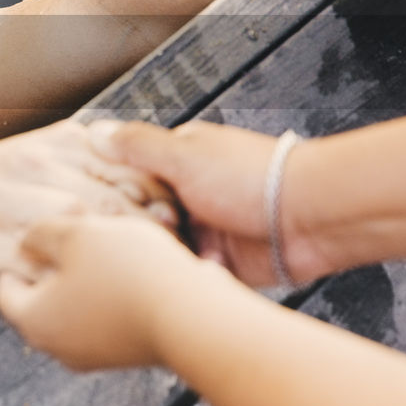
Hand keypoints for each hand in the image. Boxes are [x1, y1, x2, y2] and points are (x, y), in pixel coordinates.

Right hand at [0, 120, 176, 274]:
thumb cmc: (5, 176)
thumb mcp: (52, 148)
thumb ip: (102, 158)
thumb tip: (166, 180)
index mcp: (61, 141)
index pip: (128, 167)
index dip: (161, 197)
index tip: (184, 221)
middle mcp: (35, 164)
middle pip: (107, 199)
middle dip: (144, 231)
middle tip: (170, 255)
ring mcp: (8, 201)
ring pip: (74, 227)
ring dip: (111, 255)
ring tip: (136, 274)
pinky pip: (36, 264)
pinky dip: (66, 279)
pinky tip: (86, 290)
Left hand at [0, 216, 199, 370]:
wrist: (195, 317)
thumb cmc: (128, 271)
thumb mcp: (76, 234)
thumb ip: (42, 234)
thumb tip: (28, 242)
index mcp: (34, 321)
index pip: (5, 290)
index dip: (15, 258)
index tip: (32, 236)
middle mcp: (59, 347)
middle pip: (41, 301)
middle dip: (53, 266)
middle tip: (71, 237)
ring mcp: (96, 356)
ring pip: (77, 308)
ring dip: (86, 279)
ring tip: (108, 246)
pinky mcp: (129, 354)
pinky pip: (107, 319)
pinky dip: (111, 295)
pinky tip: (134, 267)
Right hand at [93, 120, 327, 285]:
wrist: (311, 217)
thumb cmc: (256, 177)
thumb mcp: (184, 155)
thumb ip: (136, 147)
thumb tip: (95, 132)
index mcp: (176, 161)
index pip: (123, 177)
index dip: (110, 193)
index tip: (100, 204)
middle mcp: (186, 194)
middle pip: (136, 217)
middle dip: (135, 228)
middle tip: (143, 229)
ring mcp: (202, 229)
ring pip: (157, 248)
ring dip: (159, 252)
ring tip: (165, 251)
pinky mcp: (217, 262)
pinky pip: (185, 272)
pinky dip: (183, 273)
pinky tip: (186, 269)